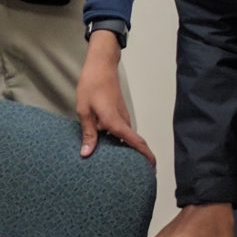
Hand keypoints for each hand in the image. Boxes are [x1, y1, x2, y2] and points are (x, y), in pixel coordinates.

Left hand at [75, 33, 152, 163]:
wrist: (101, 65)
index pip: (136, 142)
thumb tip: (86, 154)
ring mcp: (123, 115)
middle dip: (134, 157)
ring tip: (114, 162)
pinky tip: (106, 143)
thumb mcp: (84, 110)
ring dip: (124, 147)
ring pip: (126, 136)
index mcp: (115, 122)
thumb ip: (88, 133)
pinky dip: (118, 138)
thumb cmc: (91, 85)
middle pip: (133, 143)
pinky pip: (122, 129)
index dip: (146, 156)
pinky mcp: (119, 111)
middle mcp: (123, 120)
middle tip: (129, 171)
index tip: (152, 168)